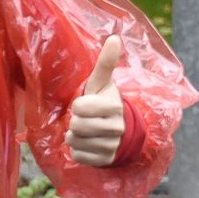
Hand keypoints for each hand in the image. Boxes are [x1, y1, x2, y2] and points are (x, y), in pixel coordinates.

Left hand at [66, 36, 124, 166]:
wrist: (123, 133)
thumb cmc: (105, 103)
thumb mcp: (102, 84)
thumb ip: (106, 63)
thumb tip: (114, 37)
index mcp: (114, 105)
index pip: (79, 107)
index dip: (77, 106)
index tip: (85, 105)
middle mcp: (116, 127)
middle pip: (76, 126)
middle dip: (75, 122)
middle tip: (84, 120)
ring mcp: (111, 146)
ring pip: (75, 141)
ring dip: (75, 137)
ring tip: (86, 131)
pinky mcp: (105, 160)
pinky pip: (78, 156)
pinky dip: (78, 151)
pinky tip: (88, 144)